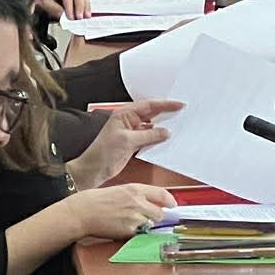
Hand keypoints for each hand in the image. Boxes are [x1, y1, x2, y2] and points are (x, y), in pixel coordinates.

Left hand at [34, 0, 89, 21]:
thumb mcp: (41, 2)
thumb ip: (52, 8)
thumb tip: (64, 15)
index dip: (69, 6)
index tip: (71, 16)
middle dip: (80, 7)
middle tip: (79, 17)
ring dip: (85, 7)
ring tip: (86, 17)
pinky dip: (86, 6)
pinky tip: (87, 13)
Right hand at [65, 182, 175, 239]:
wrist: (81, 212)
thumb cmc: (95, 201)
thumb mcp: (119, 191)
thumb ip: (136, 196)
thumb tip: (151, 204)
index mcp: (135, 189)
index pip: (161, 194)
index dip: (170, 201)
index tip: (173, 205)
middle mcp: (138, 202)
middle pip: (160, 213)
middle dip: (156, 217)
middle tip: (147, 218)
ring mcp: (134, 217)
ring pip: (150, 225)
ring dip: (145, 225)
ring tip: (129, 223)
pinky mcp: (129, 230)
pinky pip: (139, 233)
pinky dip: (135, 233)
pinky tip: (122, 228)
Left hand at [66, 99, 182, 188]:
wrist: (94, 170)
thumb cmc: (101, 152)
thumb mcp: (128, 141)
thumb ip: (149, 135)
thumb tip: (164, 132)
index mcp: (123, 115)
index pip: (148, 106)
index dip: (164, 105)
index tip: (178, 105)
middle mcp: (128, 122)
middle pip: (151, 114)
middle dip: (166, 114)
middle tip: (181, 114)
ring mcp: (131, 133)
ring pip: (152, 127)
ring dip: (163, 128)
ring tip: (176, 127)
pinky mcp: (134, 144)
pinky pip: (150, 138)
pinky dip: (158, 139)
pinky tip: (165, 141)